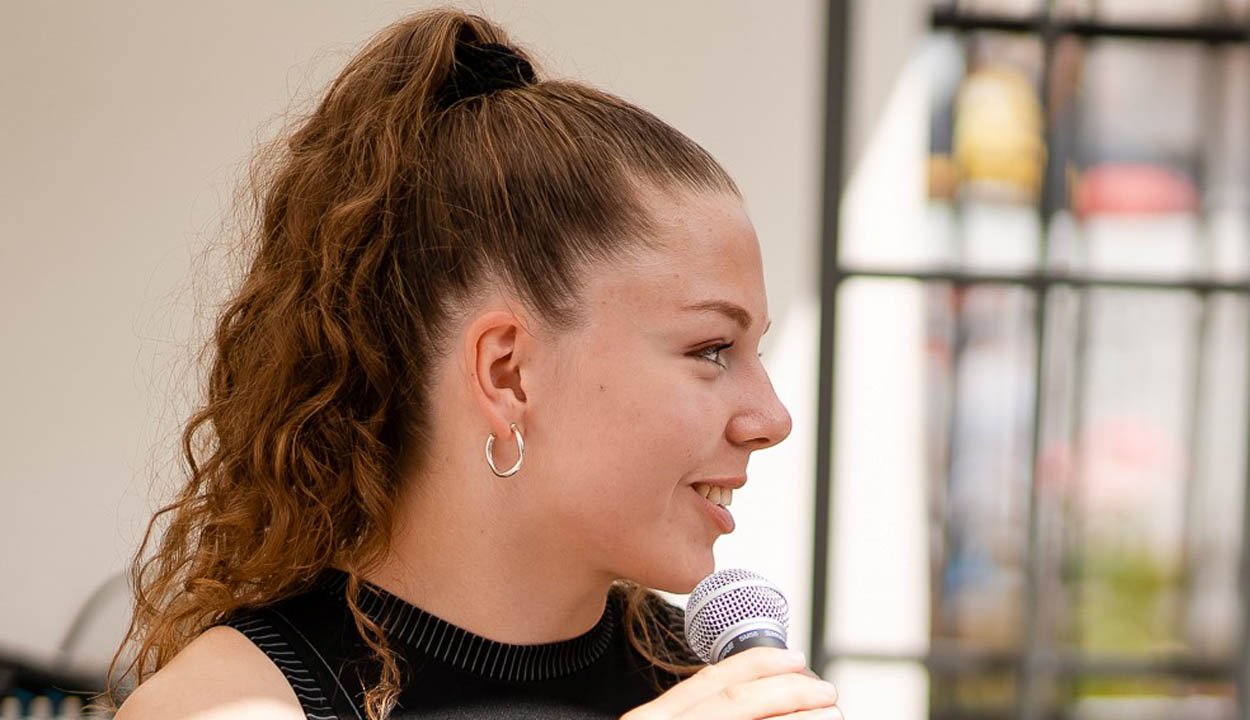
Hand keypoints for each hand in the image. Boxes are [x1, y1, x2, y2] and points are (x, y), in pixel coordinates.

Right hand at [621, 647, 842, 719]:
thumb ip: (693, 712)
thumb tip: (752, 698)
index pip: (710, 680)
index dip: (758, 664)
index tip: (795, 660)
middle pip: (735, 700)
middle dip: (789, 691)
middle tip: (827, 693)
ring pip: (744, 719)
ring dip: (799, 718)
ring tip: (831, 715)